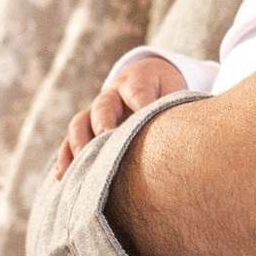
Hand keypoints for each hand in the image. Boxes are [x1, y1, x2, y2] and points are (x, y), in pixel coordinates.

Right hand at [54, 51, 188, 178]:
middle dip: (104, 122)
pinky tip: (64, 176)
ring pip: (80, 123)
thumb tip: (192, 134)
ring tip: (83, 165)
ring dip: (80, 144)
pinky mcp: (86, 128)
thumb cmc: (166, 92)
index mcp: (137, 80)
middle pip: (103, 105)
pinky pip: (69, 142)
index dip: (140, 104)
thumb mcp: (175, 92)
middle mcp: (112, 94)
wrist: (148, 79)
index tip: (143, 116)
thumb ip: (177, 109)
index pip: (137, 91)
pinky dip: (66, 158)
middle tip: (107, 137)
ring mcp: (95, 111)